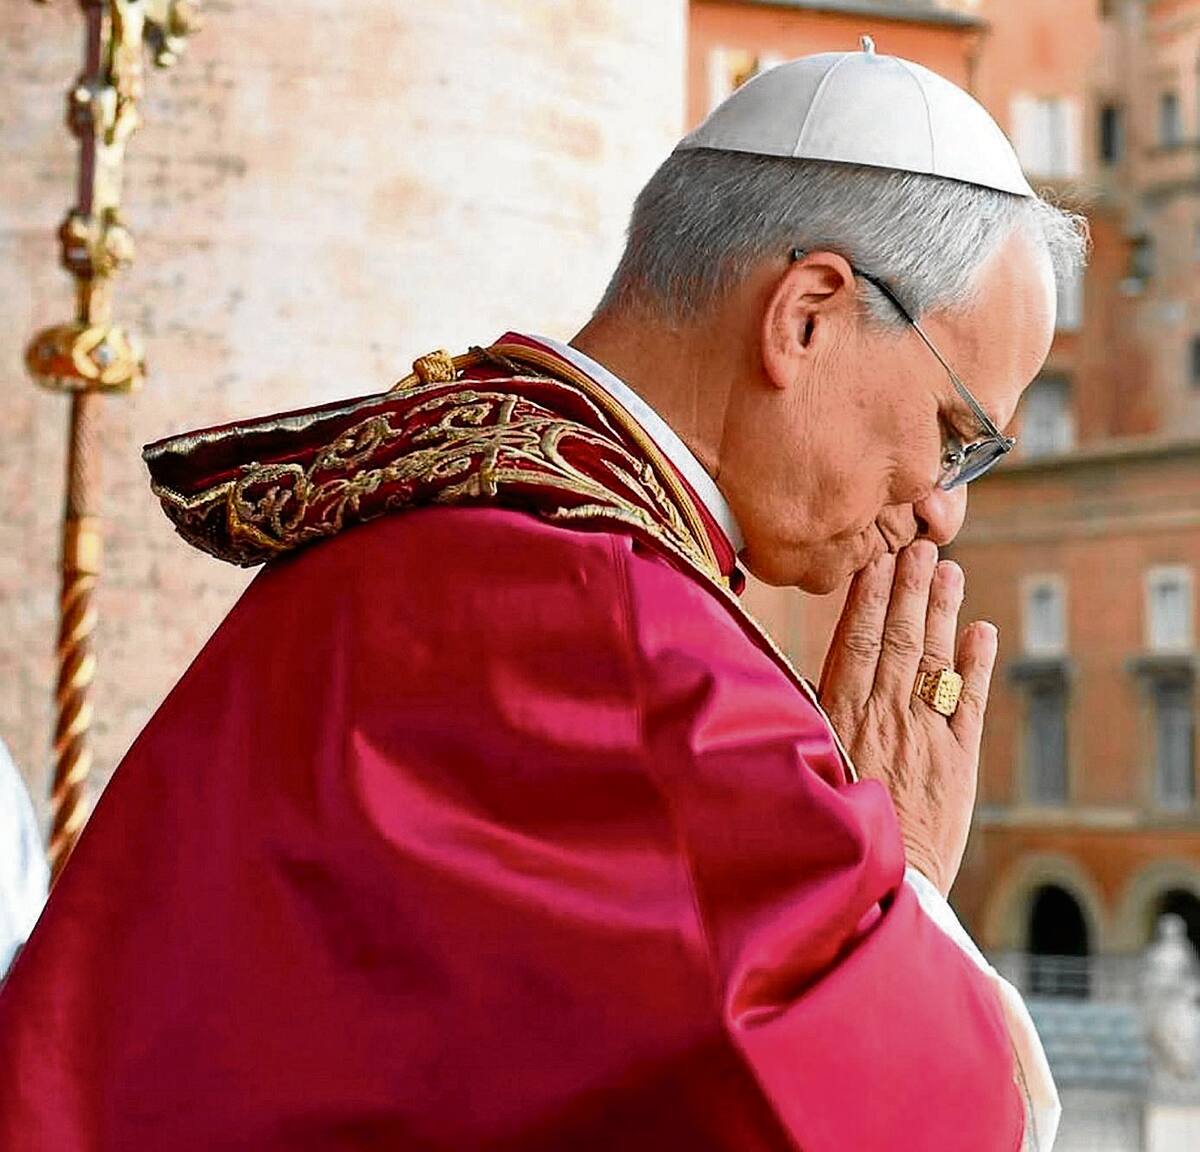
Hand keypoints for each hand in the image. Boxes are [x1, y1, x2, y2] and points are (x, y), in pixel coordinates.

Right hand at [818, 540, 997, 896]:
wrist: (880, 891)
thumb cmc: (825, 832)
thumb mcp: (800, 768)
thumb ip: (802, 717)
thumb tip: (787, 673)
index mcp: (842, 718)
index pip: (857, 641)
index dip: (869, 596)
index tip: (878, 557)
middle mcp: (887, 719)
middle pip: (900, 640)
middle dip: (910, 589)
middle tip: (921, 544)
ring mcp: (927, 739)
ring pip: (935, 661)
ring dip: (943, 613)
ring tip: (950, 571)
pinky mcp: (959, 765)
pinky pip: (971, 706)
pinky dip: (978, 667)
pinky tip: (981, 631)